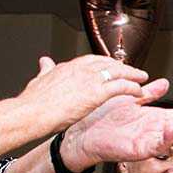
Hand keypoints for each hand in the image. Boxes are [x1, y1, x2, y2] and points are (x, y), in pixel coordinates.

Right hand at [22, 54, 154, 136]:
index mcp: (67, 66)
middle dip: (122, 66)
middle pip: (108, 63)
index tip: (112, 65)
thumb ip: (45, 70)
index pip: (91, 60)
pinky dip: (132, 87)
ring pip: (117, 72)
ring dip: (132, 74)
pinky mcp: (95, 92)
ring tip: (142, 77)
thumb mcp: (39, 79)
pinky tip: (139, 91)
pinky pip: (120, 86)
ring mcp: (89, 79)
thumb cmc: (33, 102)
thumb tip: (44, 61)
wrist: (30, 113)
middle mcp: (80, 69)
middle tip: (133, 70)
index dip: (105, 63)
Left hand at [60, 81, 172, 167]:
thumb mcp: (130, 100)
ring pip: (172, 136)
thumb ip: (148, 93)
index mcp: (152, 119)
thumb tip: (164, 84)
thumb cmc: (101, 118)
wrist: (82, 132)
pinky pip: (158, 145)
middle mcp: (152, 130)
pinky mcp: (139, 149)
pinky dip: (168, 138)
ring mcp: (147, 141)